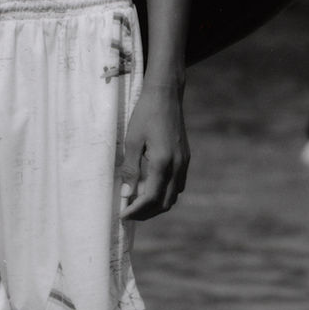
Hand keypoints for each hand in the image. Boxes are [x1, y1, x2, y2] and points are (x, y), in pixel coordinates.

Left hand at [119, 85, 188, 220]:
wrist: (166, 95)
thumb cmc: (145, 114)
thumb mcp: (132, 141)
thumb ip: (130, 169)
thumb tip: (126, 194)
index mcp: (163, 162)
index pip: (150, 198)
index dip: (136, 210)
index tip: (122, 215)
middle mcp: (178, 165)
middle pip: (165, 202)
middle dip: (146, 212)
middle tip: (128, 213)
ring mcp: (184, 162)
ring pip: (174, 196)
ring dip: (157, 204)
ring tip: (137, 203)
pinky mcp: (186, 158)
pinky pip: (178, 184)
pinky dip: (165, 193)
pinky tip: (151, 187)